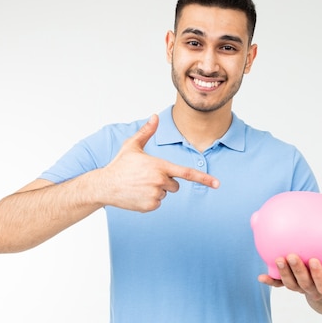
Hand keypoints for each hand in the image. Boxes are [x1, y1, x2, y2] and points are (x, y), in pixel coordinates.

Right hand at [91, 114, 219, 211]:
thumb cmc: (120, 165)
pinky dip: (150, 200)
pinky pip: (158, 203)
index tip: (217, 184)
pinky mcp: (150, 206)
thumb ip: (147, 131)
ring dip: (157, 191)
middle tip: (147, 177)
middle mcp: (159, 181)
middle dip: (166, 182)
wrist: (105, 185)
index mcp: (159, 166)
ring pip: (166, 194)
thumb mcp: (132, 146)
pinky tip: (137, 194)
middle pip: (175, 185)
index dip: (203, 178)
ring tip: (140, 185)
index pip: (186, 173)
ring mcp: (155, 195)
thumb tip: (154, 116)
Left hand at [258, 255, 321, 316]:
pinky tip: (261, 277)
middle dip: (297, 270)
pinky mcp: (290, 283)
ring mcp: (300, 287)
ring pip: (290, 284)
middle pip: (303, 284)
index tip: (314, 260)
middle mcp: (312, 289)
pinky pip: (279, 284)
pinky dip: (270, 281)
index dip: (318, 275)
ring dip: (283, 273)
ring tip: (279, 259)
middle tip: (292, 256)